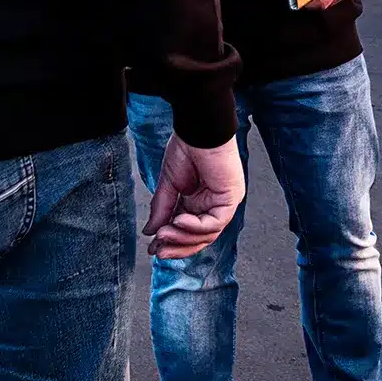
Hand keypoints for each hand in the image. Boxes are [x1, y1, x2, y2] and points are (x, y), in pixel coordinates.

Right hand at [143, 134, 245, 259]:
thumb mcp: (169, 185)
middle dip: (178, 247)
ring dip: (183, 238)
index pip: (188, 231)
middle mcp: (213, 204)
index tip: (153, 248)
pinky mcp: (231, 198)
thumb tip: (150, 233)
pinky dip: (196, 227)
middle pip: (199, 238)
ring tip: (164, 235)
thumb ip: (162, 210)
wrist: (197, 129)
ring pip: (207, 235)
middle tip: (158, 250)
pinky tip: (179, 221)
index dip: (172, 242)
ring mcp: (223, 202)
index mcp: (198, 201)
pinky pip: (215, 222)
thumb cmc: (186, 148)